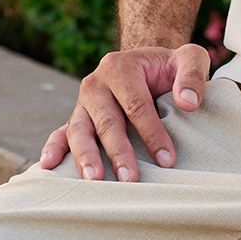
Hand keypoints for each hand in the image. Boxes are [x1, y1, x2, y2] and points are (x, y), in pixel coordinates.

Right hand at [39, 44, 210, 180]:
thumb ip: (192, 75)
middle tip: (131, 179)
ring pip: (79, 131)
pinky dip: (53, 148)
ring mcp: (82, 103)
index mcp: (119, 67)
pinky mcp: (76, 119)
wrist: (146, 66)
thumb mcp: (189, 58)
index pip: (136, 104)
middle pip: (106, 122)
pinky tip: (48, 167)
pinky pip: (60, 134)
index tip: (167, 159)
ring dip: (86, 156)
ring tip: (95, 180)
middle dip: (118, 152)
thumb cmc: (169, 67)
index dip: (152, 133)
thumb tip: (188, 102)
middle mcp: (95, 84)